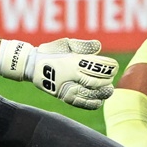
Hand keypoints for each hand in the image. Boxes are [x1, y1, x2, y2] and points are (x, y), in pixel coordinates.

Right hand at [0, 39, 117, 109]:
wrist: (31, 65)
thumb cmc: (51, 51)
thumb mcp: (66, 43)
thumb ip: (83, 45)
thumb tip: (99, 47)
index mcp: (73, 61)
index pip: (96, 67)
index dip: (109, 67)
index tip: (114, 66)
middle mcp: (71, 76)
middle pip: (96, 81)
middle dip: (107, 80)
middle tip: (111, 77)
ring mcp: (67, 88)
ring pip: (90, 94)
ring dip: (102, 92)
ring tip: (109, 89)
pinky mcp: (64, 96)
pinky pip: (81, 103)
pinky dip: (93, 103)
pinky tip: (99, 100)